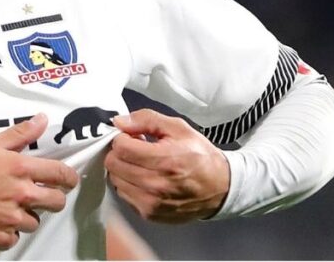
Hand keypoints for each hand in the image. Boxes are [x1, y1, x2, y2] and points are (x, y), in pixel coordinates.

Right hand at [0, 113, 78, 250]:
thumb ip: (19, 134)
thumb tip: (42, 120)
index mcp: (20, 169)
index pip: (60, 175)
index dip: (69, 177)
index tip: (68, 179)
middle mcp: (21, 195)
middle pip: (56, 202)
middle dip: (52, 198)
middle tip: (39, 194)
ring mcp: (11, 219)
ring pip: (35, 222)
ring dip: (26, 215)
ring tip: (9, 206)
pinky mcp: (0, 237)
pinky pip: (16, 238)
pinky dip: (9, 232)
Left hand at [105, 109, 228, 222]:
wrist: (220, 187)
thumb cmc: (199, 155)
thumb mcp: (178, 128)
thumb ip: (146, 119)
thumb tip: (119, 122)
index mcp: (164, 160)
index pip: (120, 147)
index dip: (123, 137)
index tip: (133, 137)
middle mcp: (155, 185)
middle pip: (113, 164)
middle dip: (121, 153)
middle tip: (136, 149)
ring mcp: (151, 203)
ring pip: (116, 180)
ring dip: (123, 169)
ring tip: (142, 164)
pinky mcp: (149, 214)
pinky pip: (124, 195)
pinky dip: (129, 184)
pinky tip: (144, 178)